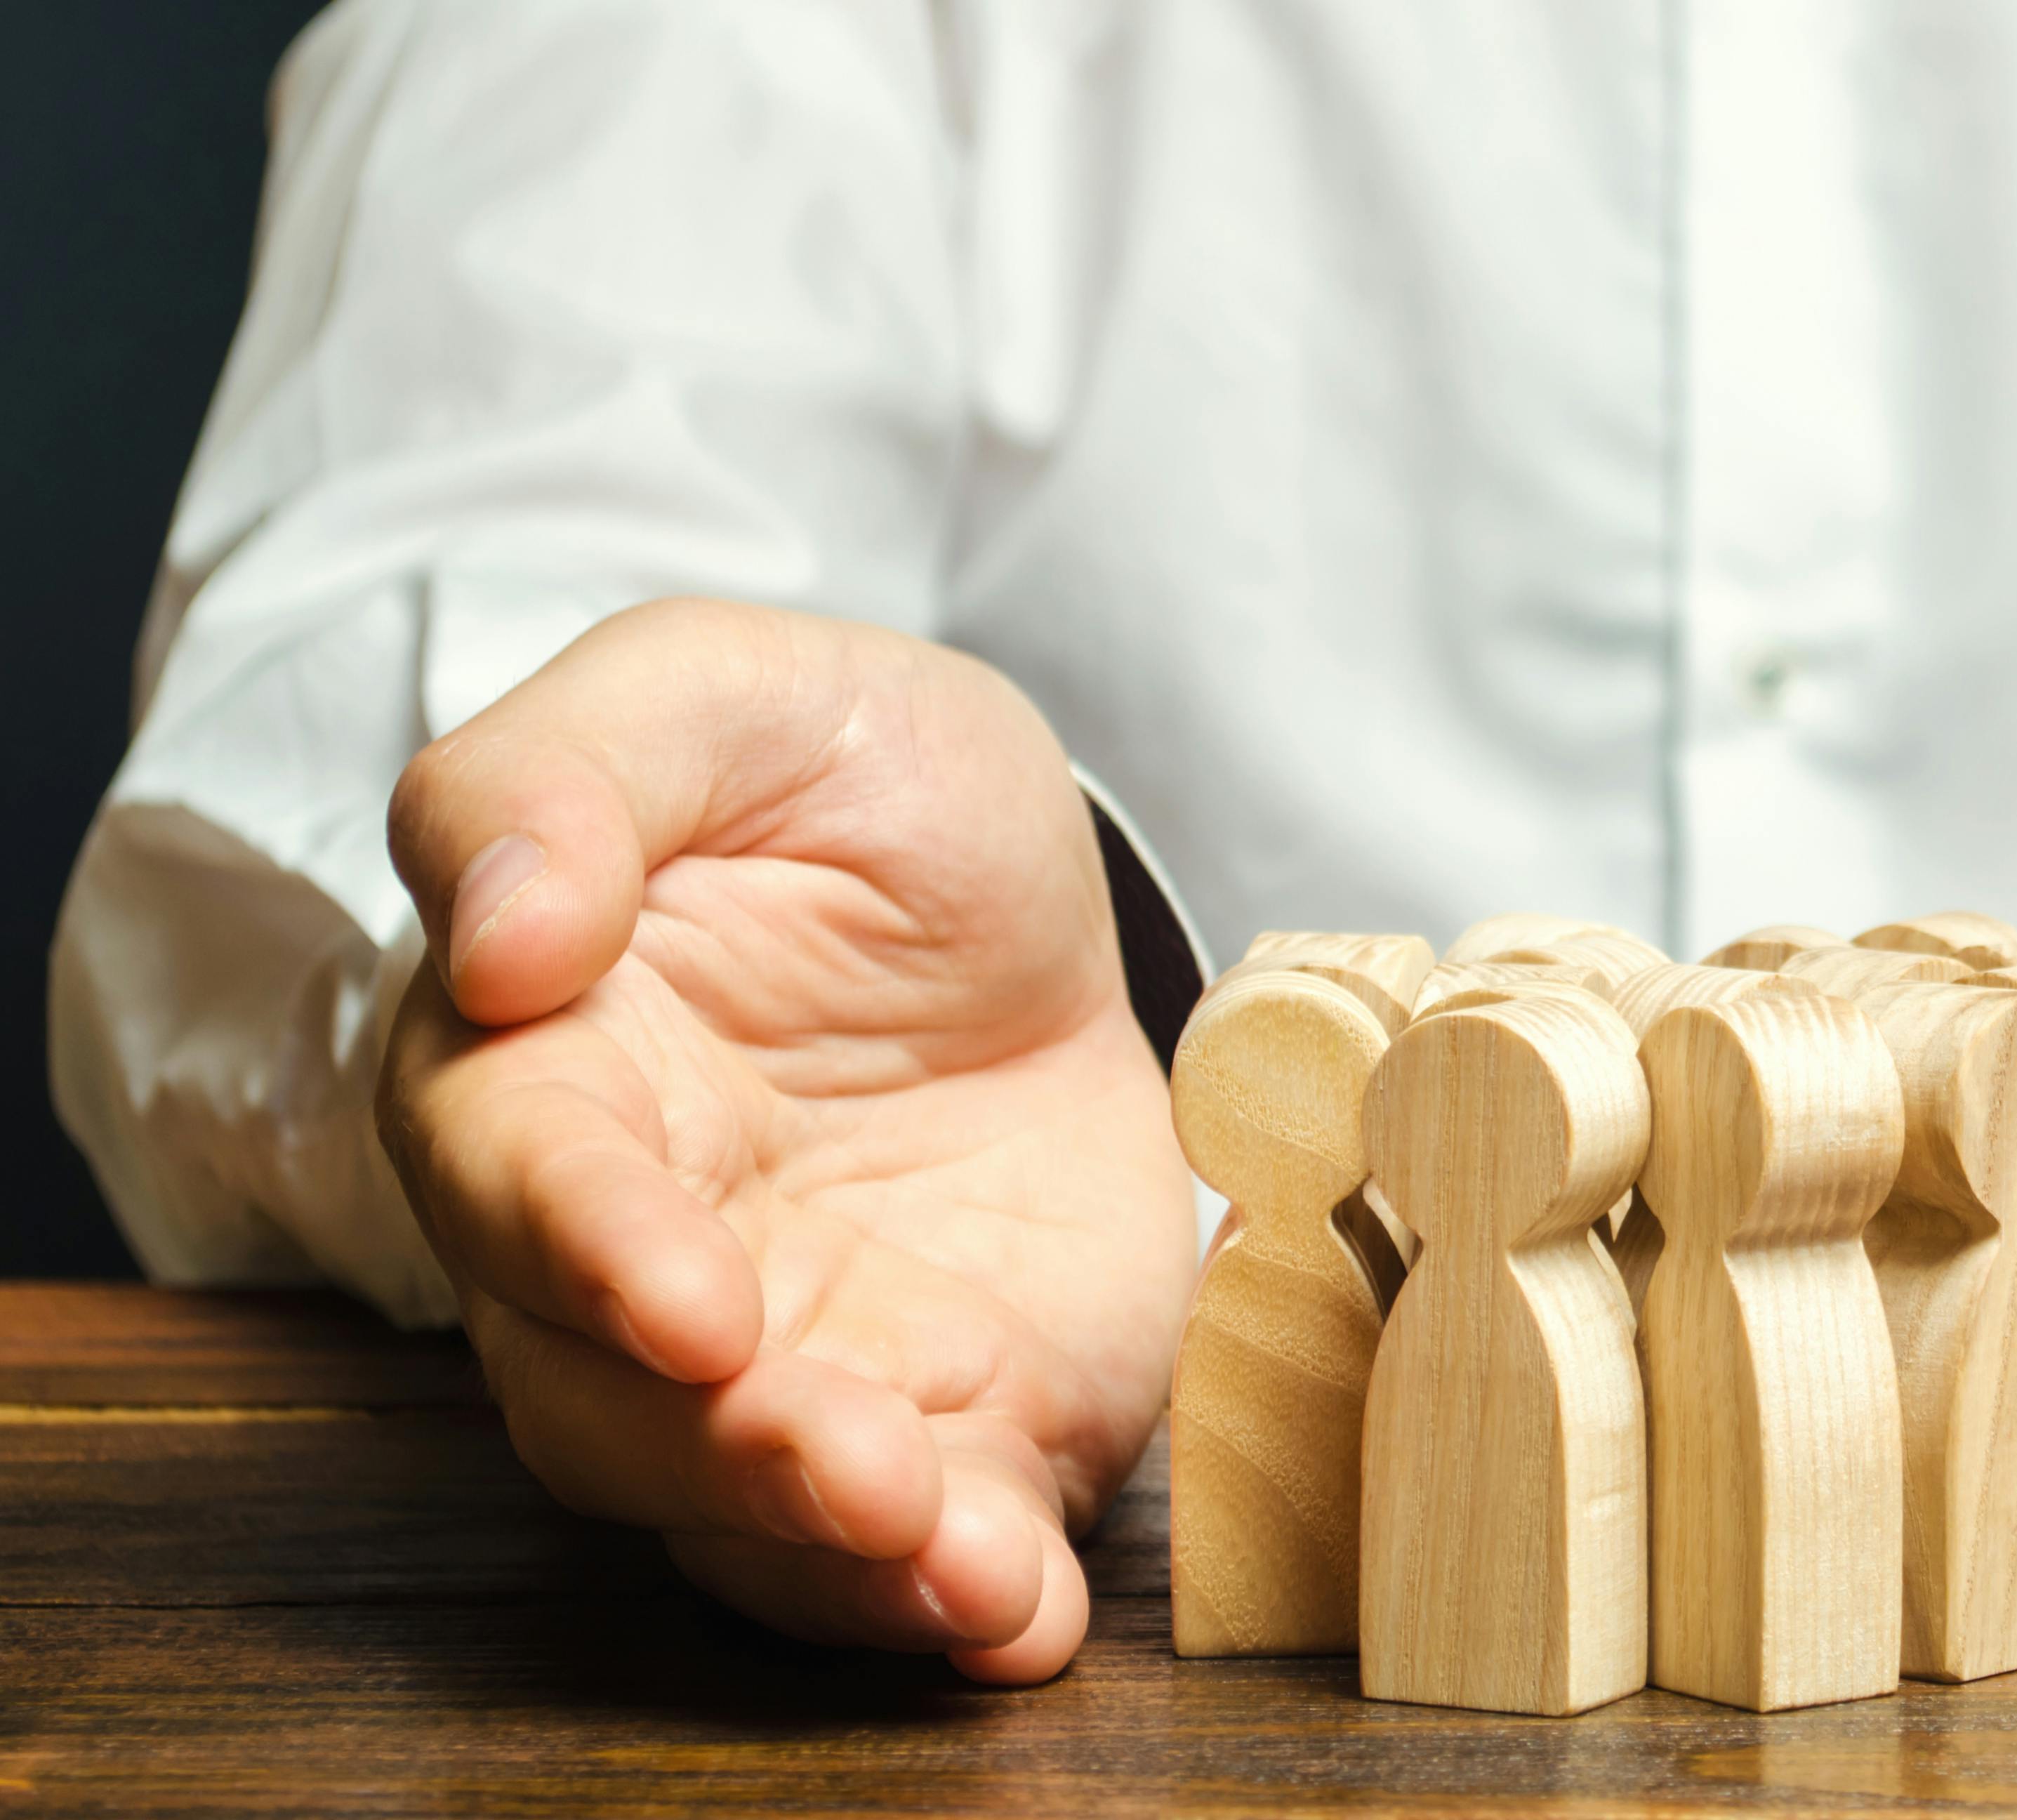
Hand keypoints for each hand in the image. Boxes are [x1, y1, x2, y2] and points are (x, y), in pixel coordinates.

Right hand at [377, 598, 1195, 1681]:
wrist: (1033, 906)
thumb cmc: (848, 784)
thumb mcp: (729, 694)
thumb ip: (568, 776)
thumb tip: (496, 933)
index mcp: (547, 1075)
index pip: (522, 1185)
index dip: (593, 1248)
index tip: (688, 1296)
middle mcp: (639, 1257)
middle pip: (617, 1402)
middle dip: (732, 1450)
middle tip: (859, 1462)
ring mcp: (792, 1360)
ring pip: (755, 1511)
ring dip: (853, 1559)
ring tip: (967, 1564)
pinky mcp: (946, 1424)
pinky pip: (925, 1549)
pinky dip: (975, 1600)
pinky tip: (1028, 1614)